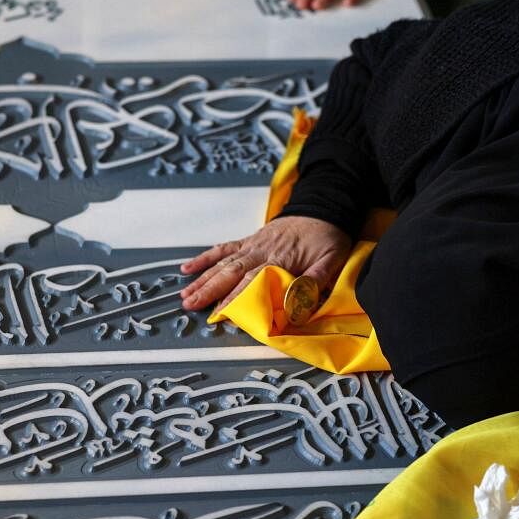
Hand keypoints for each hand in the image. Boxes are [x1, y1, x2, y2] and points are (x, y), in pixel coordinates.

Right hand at [180, 216, 351, 313]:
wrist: (324, 208)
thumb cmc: (328, 237)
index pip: (253, 280)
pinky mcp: (248, 240)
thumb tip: (296, 303)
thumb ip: (315, 281)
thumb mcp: (332, 260)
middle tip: (191, 305)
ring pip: (223, 263)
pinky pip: (223, 248)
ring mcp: (252, 245)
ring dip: (203, 279)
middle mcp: (261, 251)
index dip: (236, 296)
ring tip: (186, 295)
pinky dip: (205, 258)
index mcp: (281, 258)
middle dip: (210, 290)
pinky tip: (188, 268)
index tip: (221, 311)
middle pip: (231, 272)